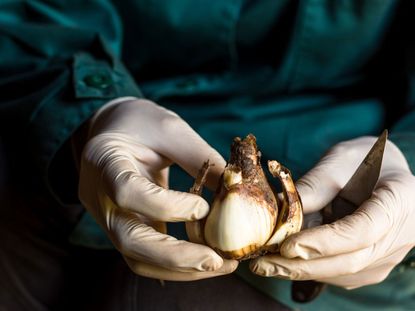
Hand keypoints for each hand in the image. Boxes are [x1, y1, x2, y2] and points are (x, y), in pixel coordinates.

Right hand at [78, 97, 237, 280]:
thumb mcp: (170, 128)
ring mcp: (108, 218)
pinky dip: (176, 264)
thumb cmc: (141, 124)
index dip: (166, 206)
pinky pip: (146, 256)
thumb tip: (236, 188)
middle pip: (128, 241)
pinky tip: (206, 260)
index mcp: (104, 161)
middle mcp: (99, 197)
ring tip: (220, 265)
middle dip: (176, 257)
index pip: (126, 192)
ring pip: (137, 258)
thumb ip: (199, 157)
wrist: (113, 130)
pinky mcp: (124, 228)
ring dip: (180, 269)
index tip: (203, 208)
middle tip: (218, 261)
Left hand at [250, 136, 414, 288]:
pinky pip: (339, 273)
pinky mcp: (372, 265)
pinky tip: (285, 261)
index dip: (323, 242)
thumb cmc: (363, 160)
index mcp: (398, 201)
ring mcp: (386, 256)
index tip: (287, 246)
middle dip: (302, 265)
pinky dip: (310, 268)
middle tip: (263, 264)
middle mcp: (399, 236)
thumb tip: (279, 207)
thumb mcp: (340, 160)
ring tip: (266, 263)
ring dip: (301, 270)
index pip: (361, 231)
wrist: (386, 173)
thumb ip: (315, 184)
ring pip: (341, 273)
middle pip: (349, 261)